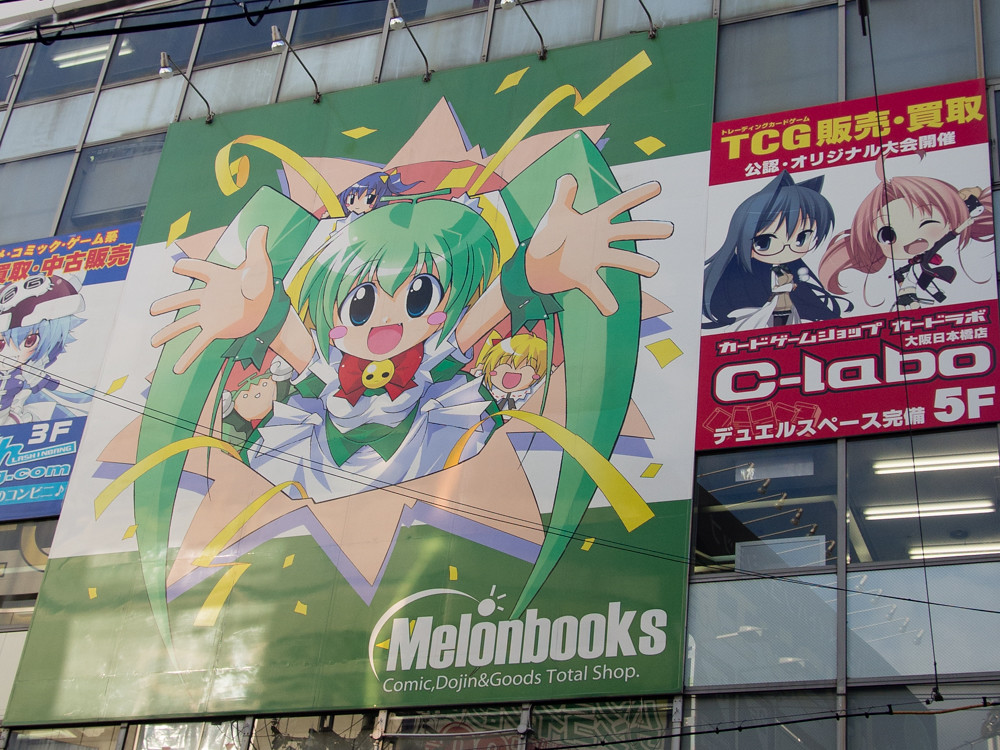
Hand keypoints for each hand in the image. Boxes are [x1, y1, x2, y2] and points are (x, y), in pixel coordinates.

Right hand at [150, 226, 273, 373]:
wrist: (271, 312)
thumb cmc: (265, 288)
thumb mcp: (261, 267)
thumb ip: (257, 248)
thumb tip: (262, 227)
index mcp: (218, 279)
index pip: (200, 270)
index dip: (190, 267)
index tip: (177, 267)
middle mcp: (210, 298)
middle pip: (184, 300)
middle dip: (168, 304)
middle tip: (152, 310)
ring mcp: (211, 315)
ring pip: (184, 323)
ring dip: (169, 333)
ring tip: (154, 342)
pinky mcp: (216, 330)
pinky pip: (197, 344)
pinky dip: (187, 356)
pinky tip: (177, 369)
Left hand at [524, 175, 671, 314]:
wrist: (534, 266)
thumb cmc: (546, 238)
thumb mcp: (555, 214)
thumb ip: (563, 195)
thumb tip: (568, 177)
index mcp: (593, 221)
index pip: (619, 205)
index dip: (637, 195)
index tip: (657, 187)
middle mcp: (598, 240)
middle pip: (627, 232)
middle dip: (647, 230)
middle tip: (669, 229)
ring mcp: (593, 259)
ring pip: (619, 259)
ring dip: (637, 264)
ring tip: (654, 268)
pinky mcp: (583, 277)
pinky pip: (596, 289)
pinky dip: (604, 299)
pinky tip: (612, 308)